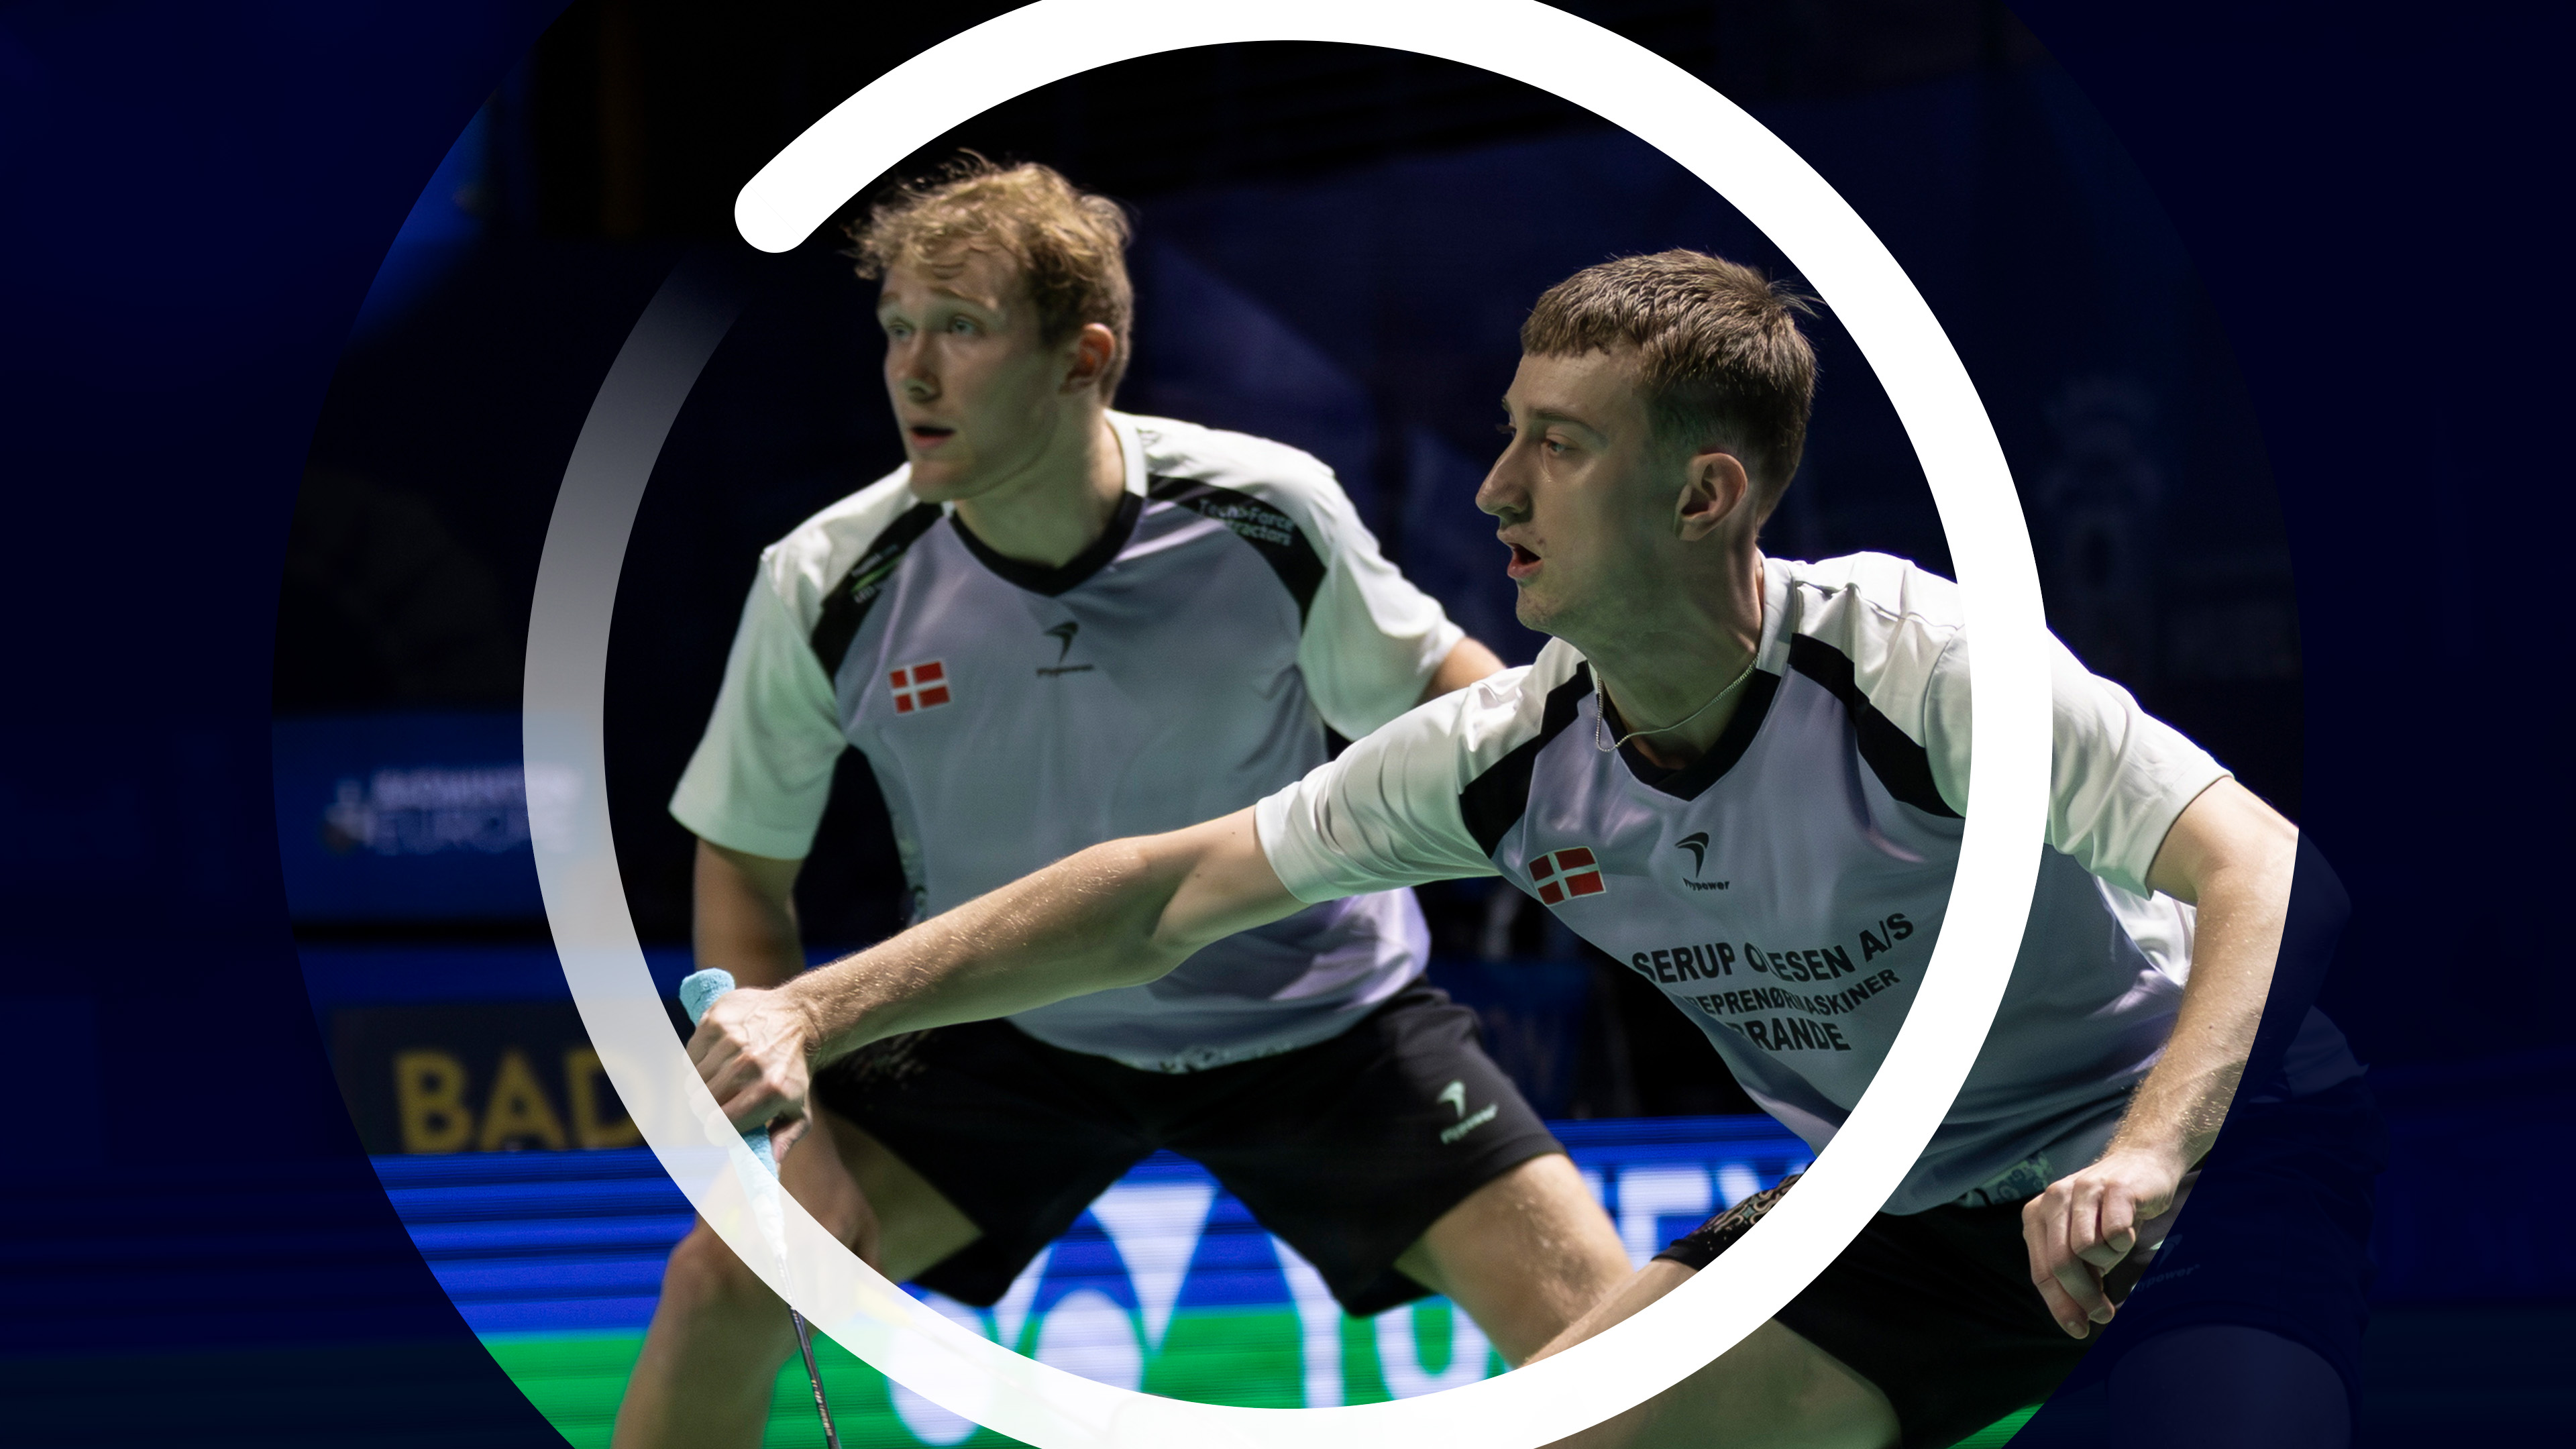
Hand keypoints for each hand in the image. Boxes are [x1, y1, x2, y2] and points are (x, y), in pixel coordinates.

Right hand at [687, 984, 815, 1132]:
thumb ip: (784, 1140)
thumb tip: (770, 1166)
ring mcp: (732, 1040)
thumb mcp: (798, 1110)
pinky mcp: (716, 1020)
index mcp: (770, 1092)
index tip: (722, 1126)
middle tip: (723, 1099)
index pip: (719, 1126)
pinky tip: (719, 1057)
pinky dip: (698, 1061)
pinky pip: (689, 1055)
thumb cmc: (794, 1071)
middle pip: (700, 1104)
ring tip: (725, 1076)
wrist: (800, 1019)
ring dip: (703, 1084)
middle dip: (707, 1108)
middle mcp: (750, 1065)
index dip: (717, 1131)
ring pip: (693, 1081)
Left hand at [2021, 1145, 2185, 1337]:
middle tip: (2103, 1314)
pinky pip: (2115, 1233)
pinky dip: (2124, 1243)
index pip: (2042, 1272)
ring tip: (2117, 1250)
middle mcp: (2053, 1199)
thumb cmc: (2109, 1211)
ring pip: (2086, 1250)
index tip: (2077, 1330)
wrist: (2142, 1163)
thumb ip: (2075, 1272)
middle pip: (2061, 1264)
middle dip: (2083, 1297)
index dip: (2059, 1306)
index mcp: (2037, 1215)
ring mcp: (2082, 1190)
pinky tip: (2129, 1232)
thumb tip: (2076, 1320)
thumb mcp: (2083, 1240)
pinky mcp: (2113, 1188)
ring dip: (2108, 1262)